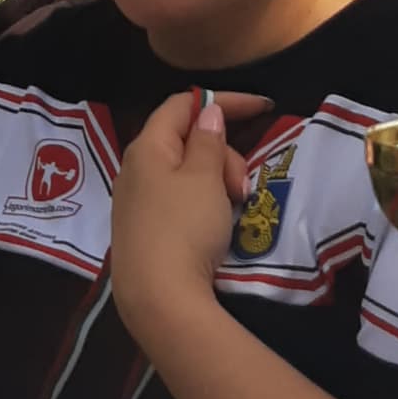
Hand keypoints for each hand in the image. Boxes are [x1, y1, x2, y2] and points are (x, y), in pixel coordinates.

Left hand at [109, 88, 271, 355]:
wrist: (158, 297)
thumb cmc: (184, 228)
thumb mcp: (204, 178)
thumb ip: (208, 141)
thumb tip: (206, 112)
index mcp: (146, 147)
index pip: (181, 105)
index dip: (222, 101)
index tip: (263, 107)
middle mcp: (134, 169)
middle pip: (186, 140)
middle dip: (223, 154)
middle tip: (240, 186)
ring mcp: (137, 201)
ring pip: (186, 172)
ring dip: (217, 180)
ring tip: (234, 207)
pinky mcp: (144, 229)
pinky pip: (180, 199)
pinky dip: (204, 201)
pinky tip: (217, 222)